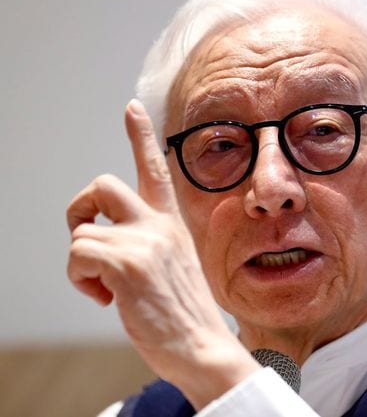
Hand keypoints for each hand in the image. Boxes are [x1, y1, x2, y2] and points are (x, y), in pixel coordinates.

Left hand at [66, 99, 259, 407]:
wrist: (202, 346)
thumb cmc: (184, 313)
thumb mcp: (174, 265)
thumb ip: (148, 242)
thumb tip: (104, 239)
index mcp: (171, 223)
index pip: (155, 169)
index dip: (140, 136)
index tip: (131, 107)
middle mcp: (158, 225)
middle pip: (101, 185)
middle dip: (79, 210)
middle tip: (86, 238)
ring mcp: (144, 241)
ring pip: (80, 232)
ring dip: (81, 264)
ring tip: (106, 289)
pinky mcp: (127, 263)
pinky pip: (77, 255)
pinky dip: (81, 280)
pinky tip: (106, 299)